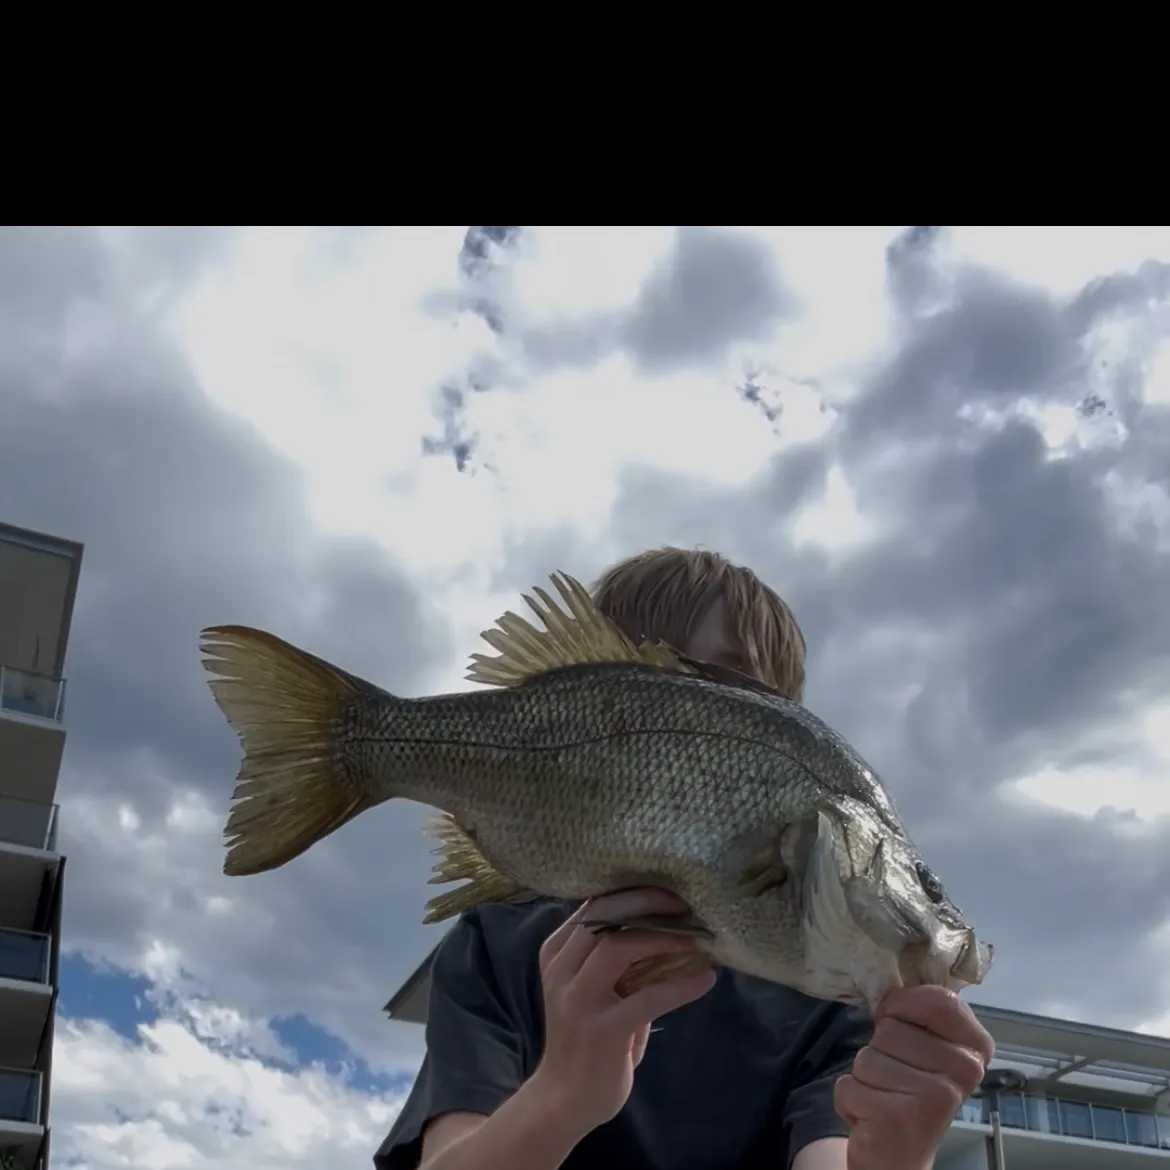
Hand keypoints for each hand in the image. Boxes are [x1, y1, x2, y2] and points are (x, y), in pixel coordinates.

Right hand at [530, 888, 715, 1140]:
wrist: (563, 1098)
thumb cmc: (585, 1036)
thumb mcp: (587, 987)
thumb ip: (610, 955)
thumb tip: (662, 922)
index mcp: (556, 952)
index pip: (593, 904)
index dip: (633, 891)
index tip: (668, 887)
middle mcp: (562, 970)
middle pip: (603, 915)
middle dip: (648, 903)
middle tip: (686, 904)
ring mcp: (579, 1000)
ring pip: (618, 947)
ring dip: (663, 937)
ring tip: (698, 937)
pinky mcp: (602, 1030)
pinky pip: (648, 998)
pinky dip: (682, 985)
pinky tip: (706, 979)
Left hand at [834, 986, 993, 1169]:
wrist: (901, 1159)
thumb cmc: (909, 1094)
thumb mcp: (924, 1050)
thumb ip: (918, 1016)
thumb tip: (889, 985)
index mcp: (975, 1049)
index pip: (939, 999)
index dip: (904, 1004)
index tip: (896, 1021)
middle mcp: (964, 1072)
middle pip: (889, 1027)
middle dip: (879, 1051)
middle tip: (895, 1080)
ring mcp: (934, 1097)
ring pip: (866, 1055)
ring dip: (863, 1077)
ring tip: (884, 1098)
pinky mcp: (899, 1117)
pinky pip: (848, 1084)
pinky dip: (849, 1099)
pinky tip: (871, 1117)